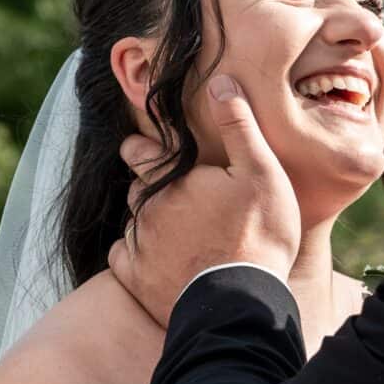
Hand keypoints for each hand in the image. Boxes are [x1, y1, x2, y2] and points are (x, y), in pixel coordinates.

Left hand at [107, 75, 302, 328]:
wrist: (240, 302)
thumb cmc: (258, 235)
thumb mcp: (261, 172)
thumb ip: (238, 125)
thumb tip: (220, 81)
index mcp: (170, 178)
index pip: (138, 151)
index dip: (140, 147)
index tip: (141, 147)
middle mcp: (145, 208)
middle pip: (136, 188)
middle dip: (148, 187)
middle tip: (171, 193)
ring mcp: (138, 245)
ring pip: (131, 223)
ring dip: (144, 222)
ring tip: (171, 230)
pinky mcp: (136, 279)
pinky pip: (122, 259)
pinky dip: (133, 256)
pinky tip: (152, 259)